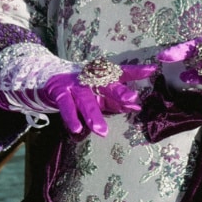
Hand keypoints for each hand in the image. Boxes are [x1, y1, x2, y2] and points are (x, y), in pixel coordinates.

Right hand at [41, 61, 157, 134]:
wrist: (49, 76)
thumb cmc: (81, 88)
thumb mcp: (99, 93)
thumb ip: (116, 101)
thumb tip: (137, 106)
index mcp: (102, 76)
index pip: (122, 73)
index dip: (136, 72)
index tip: (152, 70)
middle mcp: (90, 78)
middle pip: (106, 85)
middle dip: (119, 92)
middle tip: (132, 99)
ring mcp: (75, 85)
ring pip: (86, 100)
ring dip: (93, 115)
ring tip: (102, 131)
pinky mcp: (60, 92)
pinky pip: (66, 106)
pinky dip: (71, 117)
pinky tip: (77, 129)